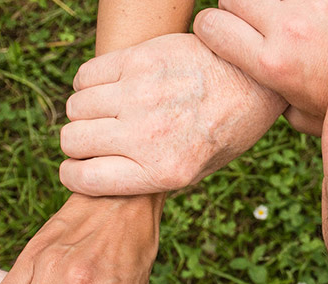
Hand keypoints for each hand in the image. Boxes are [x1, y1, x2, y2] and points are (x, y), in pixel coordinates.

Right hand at [59, 33, 285, 196]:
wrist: (254, 81)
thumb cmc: (226, 130)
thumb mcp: (197, 171)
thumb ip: (149, 178)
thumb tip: (101, 179)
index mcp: (163, 171)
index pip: (84, 179)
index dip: (74, 175)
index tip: (78, 168)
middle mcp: (148, 135)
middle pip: (73, 140)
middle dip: (78, 143)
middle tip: (97, 138)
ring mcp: (141, 94)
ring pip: (76, 107)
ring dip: (85, 112)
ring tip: (108, 111)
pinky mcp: (140, 60)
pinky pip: (86, 75)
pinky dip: (89, 83)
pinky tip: (110, 87)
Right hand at [193, 0, 327, 134]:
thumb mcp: (302, 116)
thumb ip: (272, 100)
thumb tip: (253, 95)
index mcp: (273, 64)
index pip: (210, 26)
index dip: (213, 29)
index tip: (225, 34)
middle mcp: (289, 29)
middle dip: (238, 7)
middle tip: (256, 22)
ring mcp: (315, 3)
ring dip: (269, 0)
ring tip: (287, 15)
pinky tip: (313, 10)